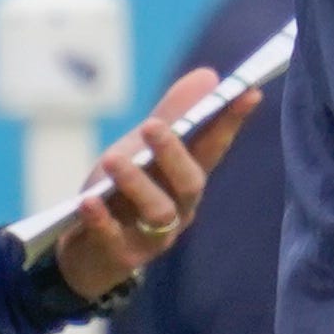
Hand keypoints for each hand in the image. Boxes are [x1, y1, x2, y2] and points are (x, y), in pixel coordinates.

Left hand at [53, 67, 263, 303]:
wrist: (86, 251)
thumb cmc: (120, 194)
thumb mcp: (141, 151)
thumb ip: (172, 116)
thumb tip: (209, 76)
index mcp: (186, 180)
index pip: (214, 147)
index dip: (231, 122)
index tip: (247, 92)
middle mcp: (178, 209)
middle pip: (190, 184)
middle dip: (174, 153)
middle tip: (152, 126)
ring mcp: (152, 237)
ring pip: (158, 213)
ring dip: (136, 183)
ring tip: (111, 159)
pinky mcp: (121, 257)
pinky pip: (114, 240)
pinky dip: (102, 220)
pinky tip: (88, 201)